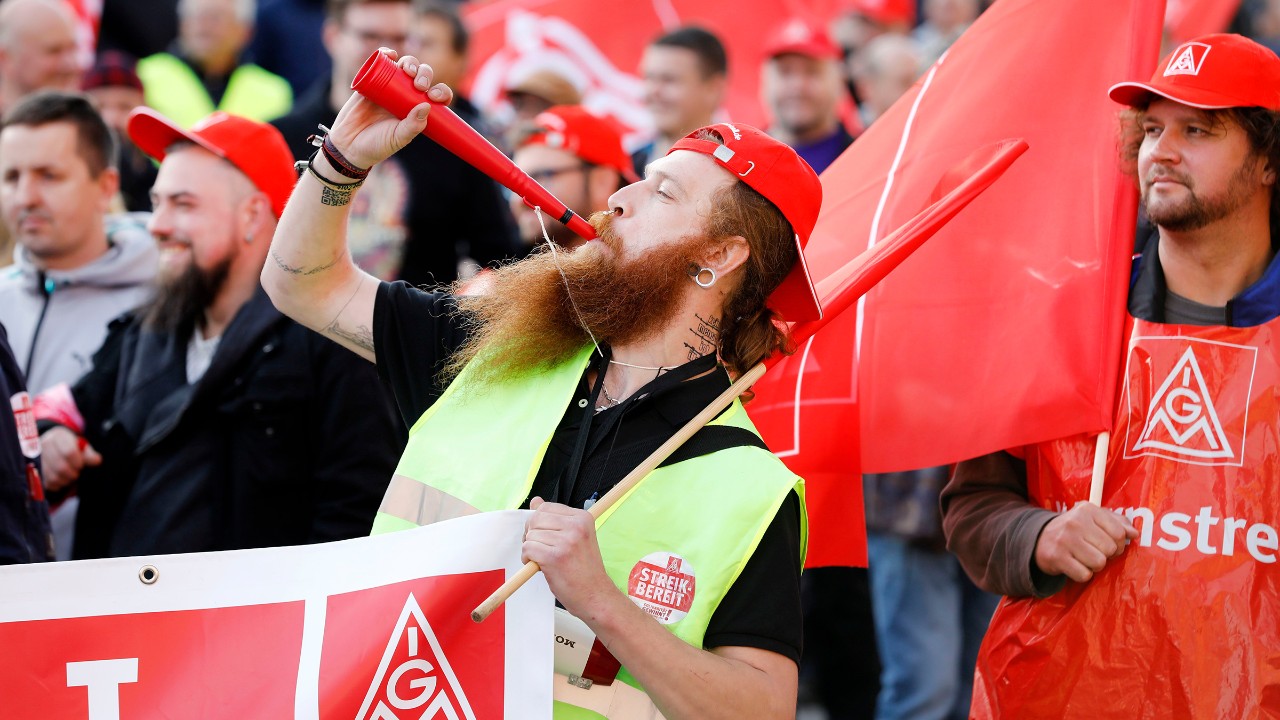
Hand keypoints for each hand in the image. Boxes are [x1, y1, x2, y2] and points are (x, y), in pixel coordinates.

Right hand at [40, 426, 100, 491]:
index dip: (78, 462)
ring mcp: (36, 458)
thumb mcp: (80, 445)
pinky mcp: (34, 470)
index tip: (81, 465)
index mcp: (58, 436)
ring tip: (69, 476)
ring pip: (54, 477)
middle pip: (61, 467)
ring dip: (66, 480)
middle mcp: (44, 446)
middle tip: (76, 472)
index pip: (69, 453)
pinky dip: (58, 484)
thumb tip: (96, 461)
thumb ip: (88, 453)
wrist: (50, 445)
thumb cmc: (69, 445)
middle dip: (73, 473)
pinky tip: (61, 478)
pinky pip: (48, 483)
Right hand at [326, 49, 454, 168]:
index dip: (441, 92)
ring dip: (411, 63)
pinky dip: (387, 53)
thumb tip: (427, 106)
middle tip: (419, 86)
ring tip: (408, 71)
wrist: (349, 144)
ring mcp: (389, 85)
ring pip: (405, 66)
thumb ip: (412, 126)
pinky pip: (382, 61)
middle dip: (424, 75)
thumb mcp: (398, 138)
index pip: (436, 95)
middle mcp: (407, 94)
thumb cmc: (377, 144)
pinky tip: (391, 54)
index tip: (435, 96)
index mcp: (418, 108)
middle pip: (422, 76)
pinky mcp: (371, 79)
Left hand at [522, 497, 614, 615]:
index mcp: (582, 518)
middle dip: (531, 534)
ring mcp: (566, 541)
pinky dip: (527, 558)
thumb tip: (535, 501)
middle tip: (540, 548)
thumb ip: (555, 519)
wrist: (595, 595)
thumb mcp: (574, 538)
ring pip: (530, 535)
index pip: (546, 508)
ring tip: (543, 560)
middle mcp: (576, 526)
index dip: (538, 523)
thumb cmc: (584, 569)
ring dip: (530, 549)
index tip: (544, 536)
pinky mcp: (555, 557)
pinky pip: (528, 549)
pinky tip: (539, 566)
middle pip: (535, 519)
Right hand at [1033, 501, 1138, 582]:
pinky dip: (1083, 574)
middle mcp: (1075, 522)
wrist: (1039, 539)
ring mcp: (1065, 540)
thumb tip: (1134, 534)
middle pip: (1110, 549)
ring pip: (1099, 563)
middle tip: (1095, 552)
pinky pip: (1084, 575)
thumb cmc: (1074, 529)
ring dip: (1095, 566)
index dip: (1119, 543)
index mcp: (1088, 510)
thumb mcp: (1093, 519)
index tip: (1109, 544)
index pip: (1119, 533)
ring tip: (1085, 558)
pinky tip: (1075, 565)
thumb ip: (1117, 523)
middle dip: (1106, 555)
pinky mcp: (1057, 557)